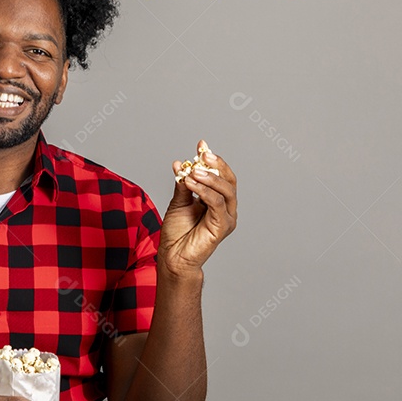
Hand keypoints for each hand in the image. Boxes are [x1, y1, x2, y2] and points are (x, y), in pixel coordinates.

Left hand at [160, 140, 237, 278]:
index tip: (202, 144)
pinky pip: (217, 204)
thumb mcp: (178, 202)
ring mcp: (226, 218)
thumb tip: (180, 164)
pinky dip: (205, 192)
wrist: (173, 256)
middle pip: (228, 181)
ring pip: (226, 191)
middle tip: (203, 153)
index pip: (219, 175)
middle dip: (216, 165)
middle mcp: (225, 208)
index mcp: (216, 200)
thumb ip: (183, 185)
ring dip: (210, 178)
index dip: (212, 159)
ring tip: (193, 170)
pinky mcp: (222, 227)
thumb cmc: (177, 233)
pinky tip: (191, 184)